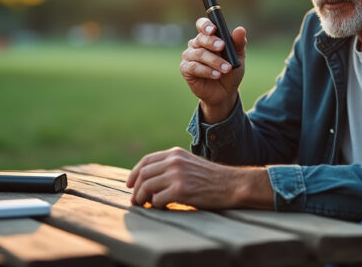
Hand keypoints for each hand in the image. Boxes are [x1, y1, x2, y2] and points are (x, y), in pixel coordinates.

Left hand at [126, 147, 272, 208]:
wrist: (232, 184)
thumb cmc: (212, 179)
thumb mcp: (190, 165)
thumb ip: (172, 167)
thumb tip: (149, 181)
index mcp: (175, 153)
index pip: (146, 161)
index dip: (134, 174)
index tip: (130, 185)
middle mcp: (174, 161)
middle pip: (143, 175)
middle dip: (136, 189)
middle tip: (136, 201)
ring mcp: (177, 175)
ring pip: (147, 187)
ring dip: (142, 199)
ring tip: (145, 206)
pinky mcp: (181, 190)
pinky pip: (157, 200)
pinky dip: (156, 206)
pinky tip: (163, 208)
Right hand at [181, 18, 246, 122]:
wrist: (225, 92)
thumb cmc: (230, 71)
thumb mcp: (238, 57)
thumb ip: (238, 43)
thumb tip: (240, 29)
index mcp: (208, 37)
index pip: (202, 25)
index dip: (206, 25)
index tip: (214, 30)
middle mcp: (196, 44)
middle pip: (201, 38)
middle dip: (212, 42)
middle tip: (222, 47)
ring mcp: (189, 56)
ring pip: (199, 54)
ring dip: (214, 61)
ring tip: (226, 69)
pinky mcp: (186, 69)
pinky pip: (193, 67)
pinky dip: (206, 71)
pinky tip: (216, 75)